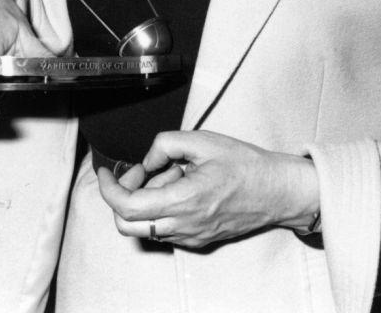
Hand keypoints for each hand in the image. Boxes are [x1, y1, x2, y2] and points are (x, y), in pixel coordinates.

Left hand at [96, 130, 318, 248]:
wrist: (276, 191)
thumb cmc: (244, 164)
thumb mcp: (202, 140)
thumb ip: (166, 144)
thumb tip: (146, 161)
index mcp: (183, 200)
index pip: (128, 207)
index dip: (108, 189)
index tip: (105, 172)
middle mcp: (183, 226)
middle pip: (128, 226)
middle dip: (122, 197)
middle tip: (138, 172)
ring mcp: (190, 237)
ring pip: (146, 227)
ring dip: (146, 201)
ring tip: (172, 174)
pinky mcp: (198, 240)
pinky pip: (165, 229)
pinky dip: (162, 208)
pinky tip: (182, 186)